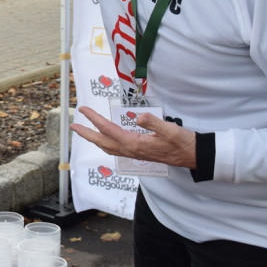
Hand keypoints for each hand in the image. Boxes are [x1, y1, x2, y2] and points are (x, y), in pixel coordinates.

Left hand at [70, 105, 196, 168]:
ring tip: (84, 132)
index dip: (94, 119)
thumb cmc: (182, 142)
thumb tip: (139, 117)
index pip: (109, 129)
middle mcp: (131, 150)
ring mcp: (134, 153)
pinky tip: (105, 140)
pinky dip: (106, 143)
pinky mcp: (139, 153)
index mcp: (135, 143)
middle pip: (102, 141)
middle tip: (73, 125)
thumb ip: (154, 123)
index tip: (83, 110)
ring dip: (94, 139)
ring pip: (108, 147)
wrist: (193, 156)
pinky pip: (116, 149)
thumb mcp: (170, 130)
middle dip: (86, 133)